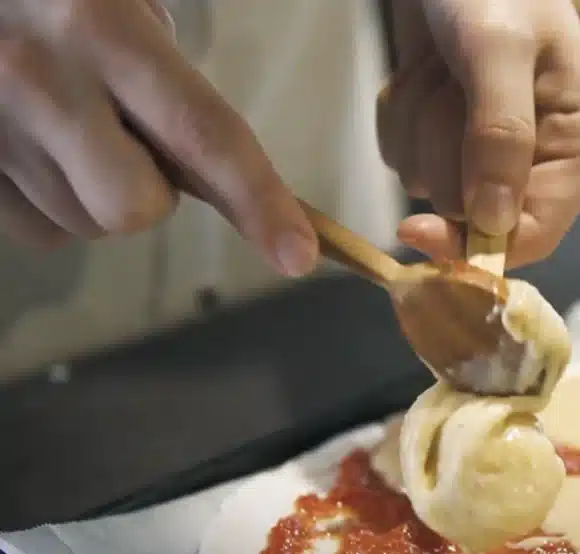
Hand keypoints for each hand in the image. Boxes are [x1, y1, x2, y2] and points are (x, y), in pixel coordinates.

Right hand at [0, 0, 317, 275]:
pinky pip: (36, 232)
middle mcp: (42, 80)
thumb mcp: (121, 9)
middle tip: (126, 139)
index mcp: (103, 29)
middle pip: (137, 207)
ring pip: (84, 226)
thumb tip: (217, 176)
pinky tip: (34, 149)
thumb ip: (169, 85)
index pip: (203, 134)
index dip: (259, 201)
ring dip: (94, 195)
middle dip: (151, 193)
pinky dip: (49, 205)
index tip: (298, 256)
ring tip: (64, 130)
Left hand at [378, 0, 579, 267]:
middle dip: (442, 149)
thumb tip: (493, 222)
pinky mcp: (454, 136)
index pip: (538, 231)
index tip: (416, 230)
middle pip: (474, 211)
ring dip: (416, 125)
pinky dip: (400, 116)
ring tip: (439, 65)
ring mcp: (499, 149)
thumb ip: (499, 135)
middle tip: (450, 79)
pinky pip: (405, 160)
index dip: (476, 242)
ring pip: (431, 185)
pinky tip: (423, 70)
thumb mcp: (496, 48)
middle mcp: (549, 154)